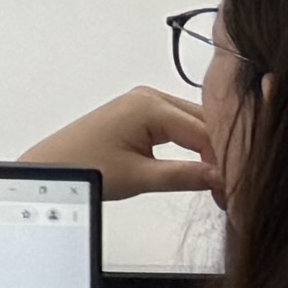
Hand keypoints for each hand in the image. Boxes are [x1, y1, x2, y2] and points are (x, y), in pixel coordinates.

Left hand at [25, 86, 216, 196]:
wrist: (50, 166)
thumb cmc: (83, 166)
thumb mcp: (139, 177)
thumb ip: (184, 176)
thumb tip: (221, 178)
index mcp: (150, 106)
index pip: (205, 132)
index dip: (225, 162)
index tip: (237, 188)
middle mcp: (150, 97)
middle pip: (204, 123)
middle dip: (221, 155)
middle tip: (234, 190)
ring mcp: (144, 103)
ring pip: (194, 125)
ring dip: (209, 151)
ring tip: (221, 184)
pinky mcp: (140, 114)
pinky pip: (178, 126)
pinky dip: (193, 146)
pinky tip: (204, 169)